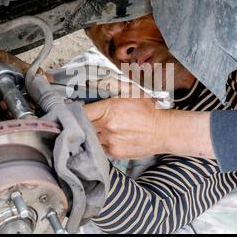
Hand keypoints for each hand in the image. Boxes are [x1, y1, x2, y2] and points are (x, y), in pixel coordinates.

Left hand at [84, 98, 214, 159]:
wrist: (163, 130)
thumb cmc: (147, 110)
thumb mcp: (130, 92)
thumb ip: (109, 88)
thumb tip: (90, 84)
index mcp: (109, 108)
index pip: (81, 112)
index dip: (75, 112)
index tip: (74, 112)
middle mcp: (107, 126)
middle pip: (84, 126)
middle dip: (84, 123)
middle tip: (86, 120)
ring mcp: (110, 141)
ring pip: (91, 138)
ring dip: (93, 134)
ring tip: (102, 129)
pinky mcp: (115, 152)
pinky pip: (100, 148)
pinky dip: (102, 143)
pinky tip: (110, 138)